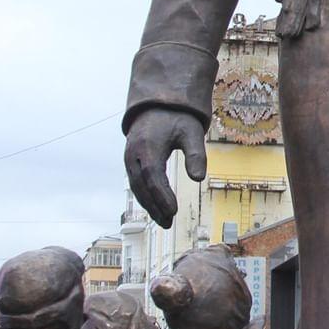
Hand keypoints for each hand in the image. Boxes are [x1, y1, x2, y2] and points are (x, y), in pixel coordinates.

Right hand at [124, 107, 207, 228]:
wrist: (157, 105)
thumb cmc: (177, 118)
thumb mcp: (192, 132)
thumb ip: (196, 154)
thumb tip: (199, 178)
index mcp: (147, 146)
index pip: (153, 177)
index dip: (162, 196)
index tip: (174, 211)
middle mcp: (134, 154)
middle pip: (141, 186)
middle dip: (154, 206)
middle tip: (169, 223)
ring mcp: (129, 158)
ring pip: (136, 187)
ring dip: (149, 205)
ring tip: (165, 221)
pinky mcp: (131, 162)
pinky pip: (136, 183)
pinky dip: (145, 197)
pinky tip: (157, 208)